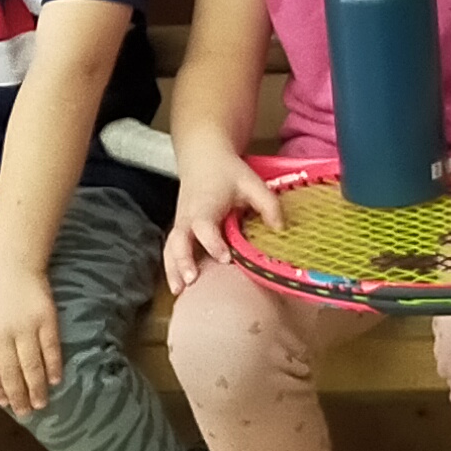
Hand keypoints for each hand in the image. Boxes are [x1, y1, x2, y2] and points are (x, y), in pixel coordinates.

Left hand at [0, 260, 62, 414]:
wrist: (9, 260)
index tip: (5, 404)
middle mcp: (1, 335)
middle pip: (11, 373)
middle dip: (18, 397)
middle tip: (24, 413)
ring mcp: (25, 328)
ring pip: (31, 366)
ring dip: (36, 389)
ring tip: (40, 404)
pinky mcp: (45, 319)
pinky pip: (50, 349)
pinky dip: (53, 367)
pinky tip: (54, 380)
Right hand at [164, 143, 280, 291]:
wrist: (203, 159)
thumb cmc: (227, 173)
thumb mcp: (252, 183)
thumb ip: (268, 204)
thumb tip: (280, 229)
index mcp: (205, 206)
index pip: (204, 226)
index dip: (212, 243)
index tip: (225, 258)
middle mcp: (188, 217)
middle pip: (178, 241)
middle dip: (183, 261)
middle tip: (192, 280)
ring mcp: (181, 225)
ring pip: (170, 248)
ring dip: (173, 269)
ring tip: (179, 291)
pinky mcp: (179, 230)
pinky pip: (171, 250)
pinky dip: (172, 268)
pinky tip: (178, 286)